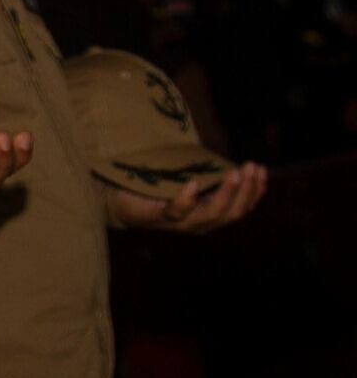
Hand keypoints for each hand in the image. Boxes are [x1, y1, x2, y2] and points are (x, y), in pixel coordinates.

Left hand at [106, 163, 266, 232]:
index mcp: (207, 214)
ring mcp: (177, 223)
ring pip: (209, 215)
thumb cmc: (155, 189)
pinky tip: (194, 185)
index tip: (261, 170)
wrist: (116, 201)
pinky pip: (174, 212)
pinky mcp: (154, 217)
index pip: (240, 209)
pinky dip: (186, 200)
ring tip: (234, 173)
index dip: (255, 192)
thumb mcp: (186, 181)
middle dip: (246, 191)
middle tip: (251, 168)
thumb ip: (206, 175)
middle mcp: (196, 223)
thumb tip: (225, 155)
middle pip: (230, 214)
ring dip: (225, 194)